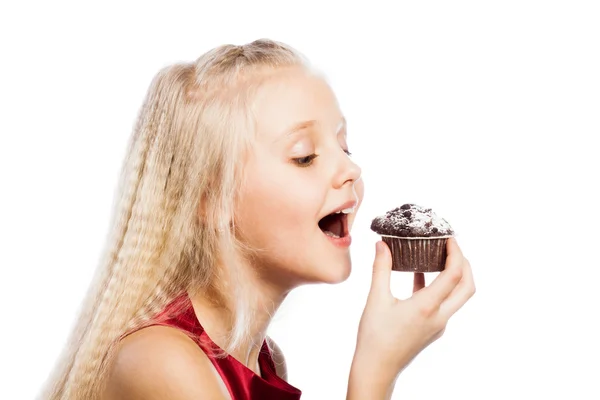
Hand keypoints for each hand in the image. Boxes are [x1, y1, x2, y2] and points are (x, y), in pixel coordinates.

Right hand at [351, 238, 474, 385]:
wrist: (377, 369)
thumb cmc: (374, 338)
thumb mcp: (376, 299)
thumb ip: (381, 269)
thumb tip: (381, 245)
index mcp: (427, 307)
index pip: (454, 275)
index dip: (456, 253)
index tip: (449, 238)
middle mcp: (439, 317)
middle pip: (467, 287)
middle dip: (465, 264)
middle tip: (452, 246)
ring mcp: (438, 325)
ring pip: (458, 297)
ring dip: (454, 275)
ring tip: (439, 256)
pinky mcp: (432, 329)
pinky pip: (443, 303)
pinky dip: (438, 286)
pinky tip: (419, 276)